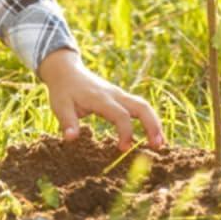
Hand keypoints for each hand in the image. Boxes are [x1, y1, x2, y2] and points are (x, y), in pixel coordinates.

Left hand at [38, 48, 164, 150]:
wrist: (66, 71)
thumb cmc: (63, 91)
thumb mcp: (60, 106)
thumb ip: (67, 122)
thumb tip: (71, 139)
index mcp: (101, 98)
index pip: (120, 115)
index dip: (126, 132)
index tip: (123, 149)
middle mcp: (114, 95)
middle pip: (141, 107)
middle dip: (152, 125)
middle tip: (158, 146)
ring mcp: (119, 95)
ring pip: (143, 106)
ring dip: (154, 123)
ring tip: (160, 143)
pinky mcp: (120, 97)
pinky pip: (139, 106)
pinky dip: (149, 119)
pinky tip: (152, 134)